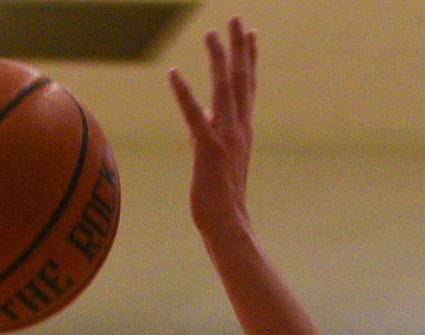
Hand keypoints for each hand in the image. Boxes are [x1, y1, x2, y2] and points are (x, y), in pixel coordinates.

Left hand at [169, 16, 257, 239]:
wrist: (228, 225)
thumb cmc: (221, 198)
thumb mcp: (216, 160)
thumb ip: (208, 134)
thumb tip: (201, 117)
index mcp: (242, 132)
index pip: (248, 89)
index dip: (249, 60)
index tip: (251, 34)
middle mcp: (238, 130)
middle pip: (241, 81)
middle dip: (239, 48)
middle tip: (236, 18)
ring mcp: (225, 139)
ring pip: (224, 91)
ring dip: (218, 60)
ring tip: (211, 33)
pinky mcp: (208, 151)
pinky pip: (194, 118)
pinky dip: (184, 95)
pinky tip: (173, 74)